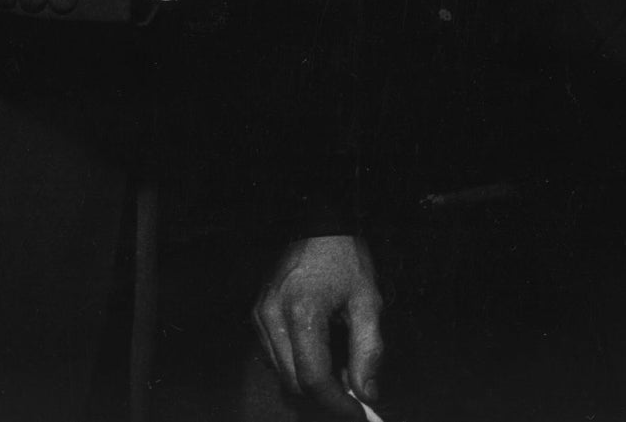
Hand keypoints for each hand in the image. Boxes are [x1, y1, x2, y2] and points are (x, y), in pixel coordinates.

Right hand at [253, 233, 383, 418]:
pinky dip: (297, 364)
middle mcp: (273, 317)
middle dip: (325, 394)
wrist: (317, 222)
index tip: (358, 412)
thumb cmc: (345, 257)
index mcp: (303, 312)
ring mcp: (261, 316)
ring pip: (282, 373)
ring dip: (310, 381)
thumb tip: (367, 394)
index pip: (314, 378)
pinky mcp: (257, 314)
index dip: (337, 403)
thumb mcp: (367, 300)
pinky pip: (274, 356)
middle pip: (294, 382)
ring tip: (339, 366)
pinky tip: (319, 351)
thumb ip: (369, 350)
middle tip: (352, 389)